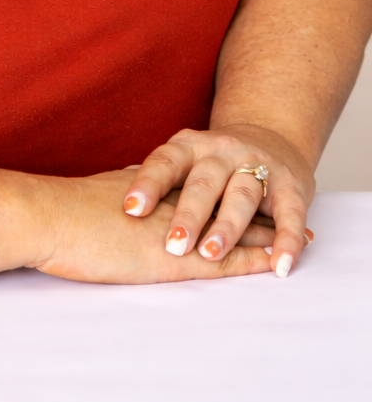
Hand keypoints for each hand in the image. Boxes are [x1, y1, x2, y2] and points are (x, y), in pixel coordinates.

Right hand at [34, 170, 275, 283]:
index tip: (234, 189)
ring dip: (262, 233)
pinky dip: (251, 260)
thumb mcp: (91, 194)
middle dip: (250, 205)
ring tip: (291, 238)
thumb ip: (113, 193)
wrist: (46, 217)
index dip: (216, 188)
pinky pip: (223, 260)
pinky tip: (272, 262)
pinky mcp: (172, 258)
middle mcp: (166, 201)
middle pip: (220, 200)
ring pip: (231, 228)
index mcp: (145, 185)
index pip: (191, 184)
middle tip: (276, 206)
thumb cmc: (54, 213)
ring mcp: (173, 229)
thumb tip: (117, 190)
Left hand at [122, 125, 315, 277]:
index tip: (130, 210)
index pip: (165, 162)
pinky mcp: (291, 186)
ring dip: (227, 227)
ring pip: (241, 196)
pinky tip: (279, 265)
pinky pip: (289, 215)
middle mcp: (223, 151)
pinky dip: (286, 241)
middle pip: (203, 183)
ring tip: (210, 254)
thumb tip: (111, 205)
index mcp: (190, 146)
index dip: (148, 184)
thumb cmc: (212, 163)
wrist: (273, 137)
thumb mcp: (184, 163)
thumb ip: (160, 182)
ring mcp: (258, 166)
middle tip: (172, 245)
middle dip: (188, 215)